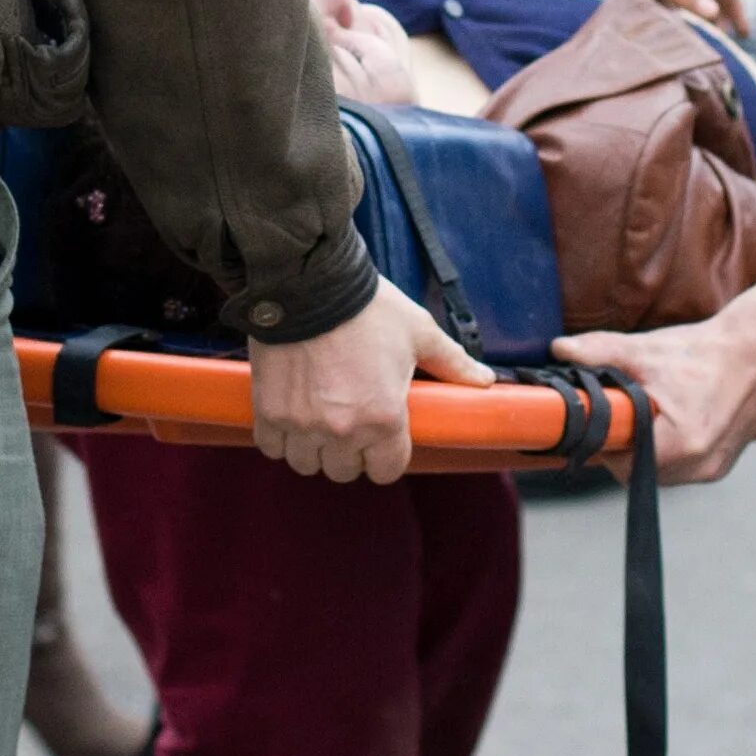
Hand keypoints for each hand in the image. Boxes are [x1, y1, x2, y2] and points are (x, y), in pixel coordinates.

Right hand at [249, 277, 489, 483]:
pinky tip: (292, 415)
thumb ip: (452, 363)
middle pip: (344, 472)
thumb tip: (485, 380)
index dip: (386, 456)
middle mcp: (343, 431)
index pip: (386, 472)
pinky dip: (281, 437)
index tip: (381, 438)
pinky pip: (272, 448)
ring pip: (307, 464)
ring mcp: (302, 425)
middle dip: (349, 453)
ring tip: (319, 420)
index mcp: (384, 419)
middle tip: (349, 422)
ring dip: (314, 448)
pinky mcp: (269, 412)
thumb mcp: (419, 332)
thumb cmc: (368, 308)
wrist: (308, 283)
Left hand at [552, 312, 755, 484]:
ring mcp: (714, 468)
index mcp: (683, 442)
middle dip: (624, 447)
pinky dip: (668, 449)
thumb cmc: (706, 351)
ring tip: (648, 413)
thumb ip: (598, 352)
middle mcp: (702, 464)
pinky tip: (670, 419)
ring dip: (646, 449)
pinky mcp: (722, 463)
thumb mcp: (646, 350)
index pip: (624, 467)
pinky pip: (682, 468)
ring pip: (661, 473)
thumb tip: (560, 350)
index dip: (605, 446)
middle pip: (641, 475)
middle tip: (621, 414)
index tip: (602, 422)